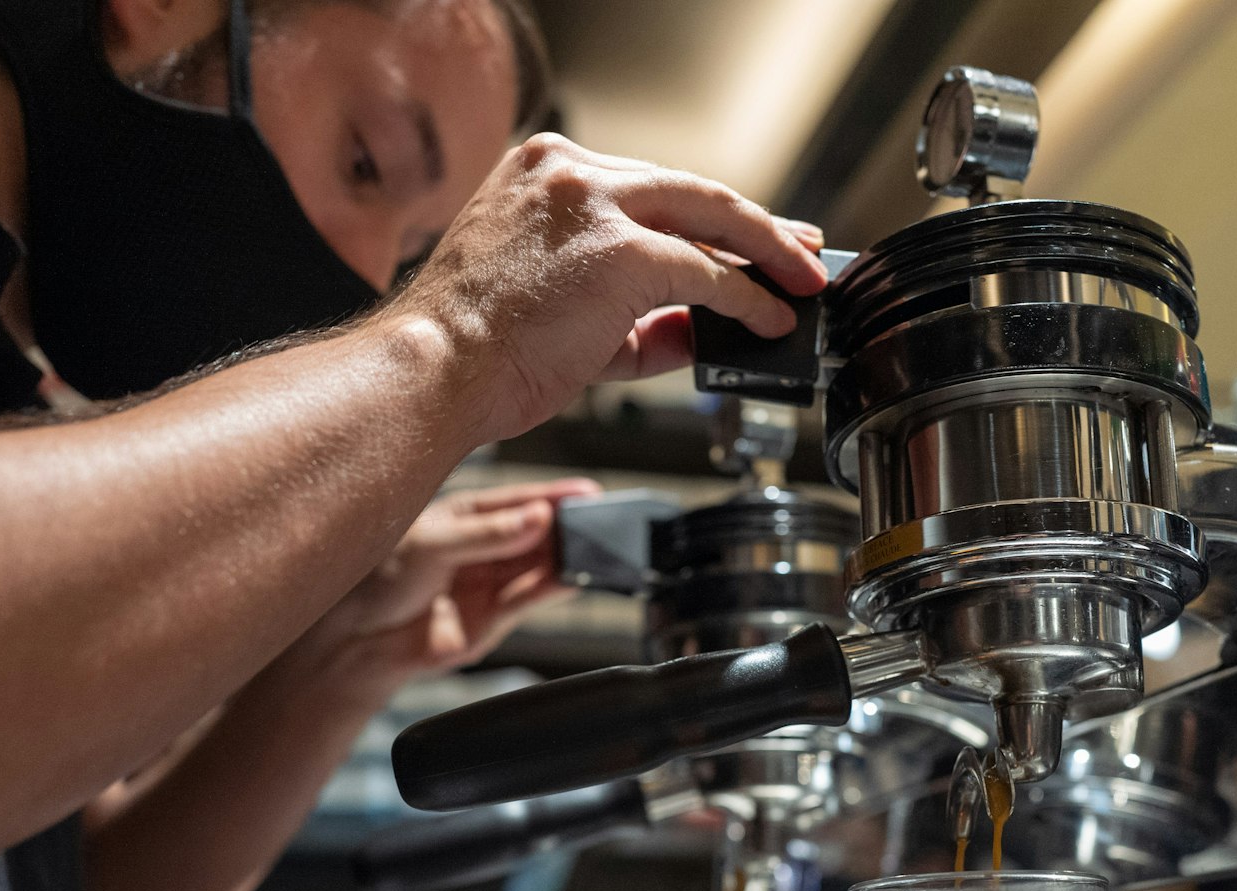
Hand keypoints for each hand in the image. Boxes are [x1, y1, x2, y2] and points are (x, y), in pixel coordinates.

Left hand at [262, 478, 597, 705]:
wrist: (356, 641)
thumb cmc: (377, 580)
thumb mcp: (431, 544)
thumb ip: (486, 534)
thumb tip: (536, 518)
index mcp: (467, 515)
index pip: (520, 500)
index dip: (556, 495)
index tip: (588, 492)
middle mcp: (484, 547)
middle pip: (538, 533)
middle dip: (568, 527)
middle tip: (595, 521)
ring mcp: (490, 583)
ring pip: (539, 566)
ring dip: (565, 559)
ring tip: (588, 549)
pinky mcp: (493, 619)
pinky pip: (530, 599)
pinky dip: (554, 589)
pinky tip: (571, 577)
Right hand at [402, 133, 827, 439]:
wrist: (435, 371)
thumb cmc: (476, 350)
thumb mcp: (560, 309)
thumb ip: (632, 312)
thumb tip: (698, 327)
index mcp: (543, 173)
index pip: (648, 188)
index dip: (703, 218)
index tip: (739, 238)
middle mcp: (570, 173)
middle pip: (690, 189)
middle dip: (755, 225)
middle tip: (799, 250)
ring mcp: (596, 205)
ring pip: (710, 215)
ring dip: (766, 253)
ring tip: (801, 284)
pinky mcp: (622, 252)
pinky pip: (706, 272)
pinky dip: (746, 296)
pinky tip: (769, 318)